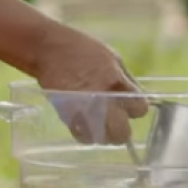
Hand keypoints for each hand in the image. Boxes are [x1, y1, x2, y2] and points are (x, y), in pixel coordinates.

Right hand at [33, 22, 149, 144]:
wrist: (48, 49)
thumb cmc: (82, 49)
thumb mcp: (112, 57)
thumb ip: (126, 79)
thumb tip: (136, 96)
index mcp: (117, 83)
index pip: (139, 109)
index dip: (136, 108)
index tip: (130, 104)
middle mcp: (102, 100)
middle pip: (121, 133)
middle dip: (122, 129)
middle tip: (117, 122)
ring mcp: (84, 111)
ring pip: (101, 138)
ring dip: (104, 133)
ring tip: (100, 123)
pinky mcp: (67, 117)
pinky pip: (83, 135)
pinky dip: (87, 132)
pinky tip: (86, 122)